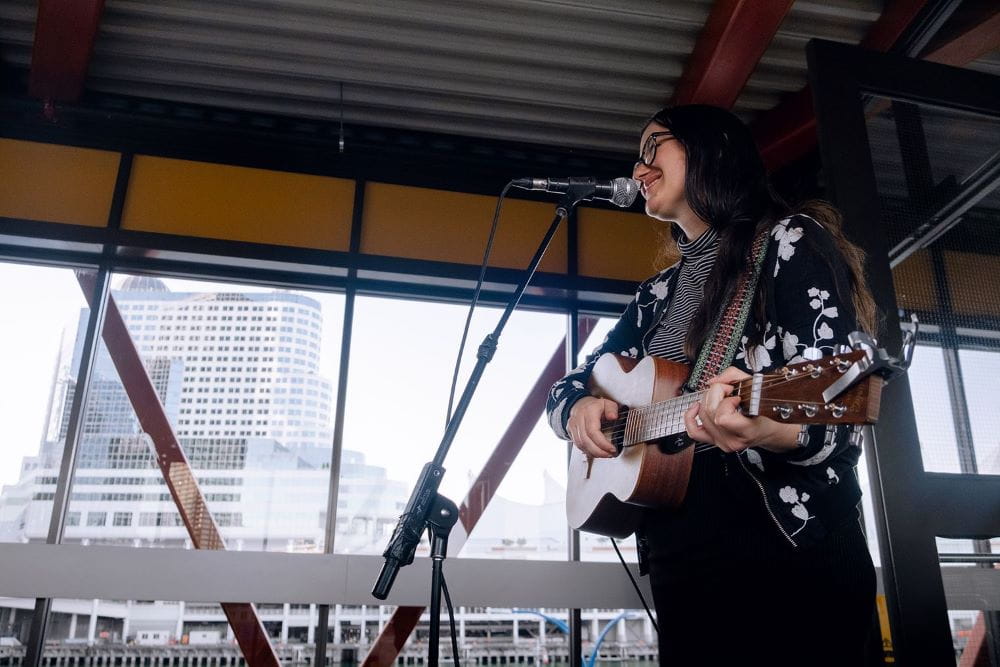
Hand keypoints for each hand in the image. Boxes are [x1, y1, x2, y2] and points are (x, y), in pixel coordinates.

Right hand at [568, 396, 618, 457]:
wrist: (579, 404)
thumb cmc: (594, 406)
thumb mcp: (607, 403)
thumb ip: (612, 409)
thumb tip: (613, 417)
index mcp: (588, 412)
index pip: (592, 431)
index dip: (602, 443)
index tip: (612, 449)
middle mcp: (578, 420)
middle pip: (586, 441)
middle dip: (599, 451)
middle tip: (610, 454)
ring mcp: (573, 427)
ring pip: (581, 445)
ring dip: (594, 453)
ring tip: (605, 454)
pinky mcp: (571, 433)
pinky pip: (578, 446)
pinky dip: (588, 452)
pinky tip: (597, 453)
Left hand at [683, 367, 798, 452]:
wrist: (768, 430)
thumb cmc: (766, 411)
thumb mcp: (756, 387)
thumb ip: (734, 376)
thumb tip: (714, 381)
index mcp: (747, 430)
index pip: (722, 418)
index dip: (726, 402)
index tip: (736, 397)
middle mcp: (732, 439)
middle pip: (710, 411)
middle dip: (717, 394)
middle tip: (728, 392)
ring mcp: (721, 442)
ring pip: (702, 416)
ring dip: (708, 401)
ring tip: (721, 398)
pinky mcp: (714, 441)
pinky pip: (693, 430)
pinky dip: (691, 416)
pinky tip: (696, 406)